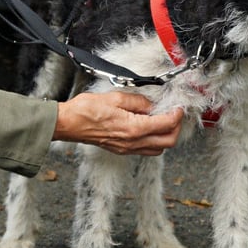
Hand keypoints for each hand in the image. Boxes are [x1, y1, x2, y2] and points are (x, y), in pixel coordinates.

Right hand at [53, 91, 182, 155]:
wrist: (68, 124)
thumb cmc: (87, 110)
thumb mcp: (116, 97)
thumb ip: (138, 101)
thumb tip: (151, 105)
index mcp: (134, 128)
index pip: (166, 125)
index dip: (177, 115)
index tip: (178, 107)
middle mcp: (133, 143)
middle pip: (168, 142)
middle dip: (176, 128)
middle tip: (175, 114)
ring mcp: (127, 149)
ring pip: (159, 149)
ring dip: (166, 136)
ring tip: (164, 121)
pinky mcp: (121, 150)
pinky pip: (146, 150)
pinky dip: (154, 141)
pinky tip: (150, 127)